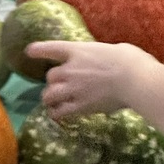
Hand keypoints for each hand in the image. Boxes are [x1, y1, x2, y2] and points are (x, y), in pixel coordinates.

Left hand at [26, 40, 151, 119]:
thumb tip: (107, 60)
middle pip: (50, 76)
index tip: (29, 51)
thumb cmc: (132, 60)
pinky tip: (57, 115)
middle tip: (59, 86)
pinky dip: (57, 113)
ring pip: (49, 95)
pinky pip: (60, 112)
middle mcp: (70, 69)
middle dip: (53, 82)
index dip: (38, 50)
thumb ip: (104, 56)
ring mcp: (73, 88)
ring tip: (53, 102)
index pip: (51, 48)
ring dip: (50, 98)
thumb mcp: (115, 49)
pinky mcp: (80, 106)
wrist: (135, 80)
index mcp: (78, 50)